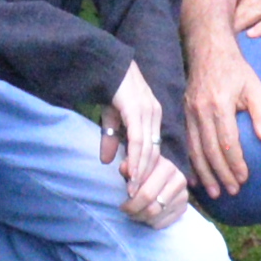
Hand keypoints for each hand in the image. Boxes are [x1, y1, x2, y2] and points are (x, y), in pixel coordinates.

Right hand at [104, 71, 190, 227]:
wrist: (105, 65)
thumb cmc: (109, 89)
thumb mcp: (110, 118)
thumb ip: (111, 138)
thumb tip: (105, 160)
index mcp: (153, 116)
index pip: (154, 147)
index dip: (148, 168)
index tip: (141, 187)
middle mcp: (154, 115)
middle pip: (154, 152)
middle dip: (146, 175)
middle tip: (138, 196)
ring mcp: (148, 112)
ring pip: (147, 150)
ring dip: (140, 172)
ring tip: (134, 190)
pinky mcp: (137, 111)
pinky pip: (138, 141)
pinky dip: (136, 159)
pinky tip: (131, 173)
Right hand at [182, 38, 260, 195]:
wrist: (208, 49)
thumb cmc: (235, 69)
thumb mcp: (255, 86)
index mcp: (219, 105)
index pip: (227, 142)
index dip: (235, 163)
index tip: (244, 178)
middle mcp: (200, 111)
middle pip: (210, 150)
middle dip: (221, 174)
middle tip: (232, 191)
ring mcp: (189, 113)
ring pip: (195, 150)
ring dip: (204, 174)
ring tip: (214, 192)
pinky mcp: (183, 114)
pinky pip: (186, 143)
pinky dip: (190, 162)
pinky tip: (195, 178)